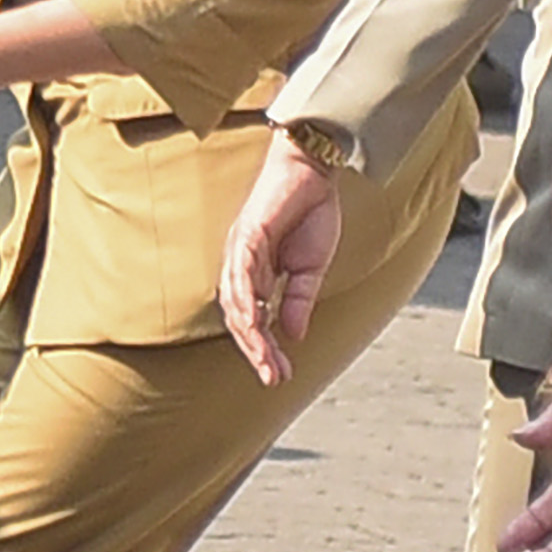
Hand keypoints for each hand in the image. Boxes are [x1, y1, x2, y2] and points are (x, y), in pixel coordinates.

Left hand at [216, 135, 350, 384]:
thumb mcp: (309, 268)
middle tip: (273, 378)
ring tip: (268, 361)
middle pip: (241, 317)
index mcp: (254, 275)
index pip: (253, 320)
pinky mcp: (248, 236)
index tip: (279, 376)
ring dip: (252, 335)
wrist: (313, 173)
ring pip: (238, 302)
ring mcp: (240, 251)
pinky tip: (256, 323)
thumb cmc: (310, 215)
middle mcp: (240, 266)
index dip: (264, 349)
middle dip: (257, 350)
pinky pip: (242, 273)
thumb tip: (293, 335)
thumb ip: (297, 300)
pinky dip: (247, 300)